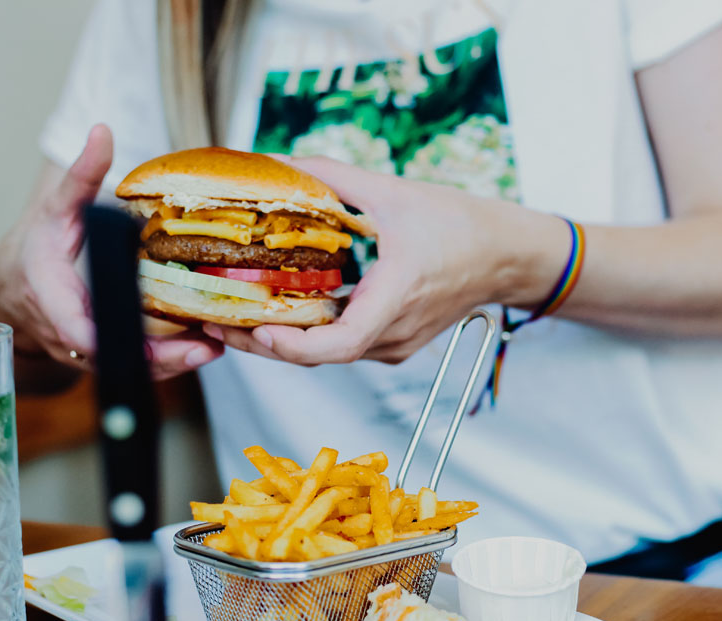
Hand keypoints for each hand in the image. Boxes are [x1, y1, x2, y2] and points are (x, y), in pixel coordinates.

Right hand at [0, 124, 222, 381]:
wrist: (13, 285)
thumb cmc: (35, 246)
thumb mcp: (56, 208)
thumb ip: (80, 175)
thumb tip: (102, 132)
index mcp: (49, 295)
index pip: (75, 326)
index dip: (107, 338)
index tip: (143, 339)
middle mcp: (65, 333)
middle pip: (113, 355)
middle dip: (159, 358)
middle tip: (204, 347)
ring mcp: (83, 352)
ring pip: (126, 367)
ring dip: (171, 364)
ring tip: (213, 348)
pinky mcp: (100, 359)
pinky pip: (131, 366)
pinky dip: (165, 362)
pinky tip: (203, 348)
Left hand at [206, 157, 519, 365]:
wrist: (505, 255)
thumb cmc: (459, 225)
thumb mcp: (391, 191)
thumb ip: (330, 178)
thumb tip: (277, 164)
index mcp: (396, 297)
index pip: (339, 344)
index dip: (292, 346)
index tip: (256, 328)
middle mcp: (393, 333)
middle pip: (319, 356)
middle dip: (264, 343)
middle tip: (216, 320)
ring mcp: (393, 345)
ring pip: (326, 355)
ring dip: (280, 341)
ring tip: (233, 316)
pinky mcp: (391, 343)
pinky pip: (340, 347)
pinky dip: (306, 335)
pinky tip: (275, 313)